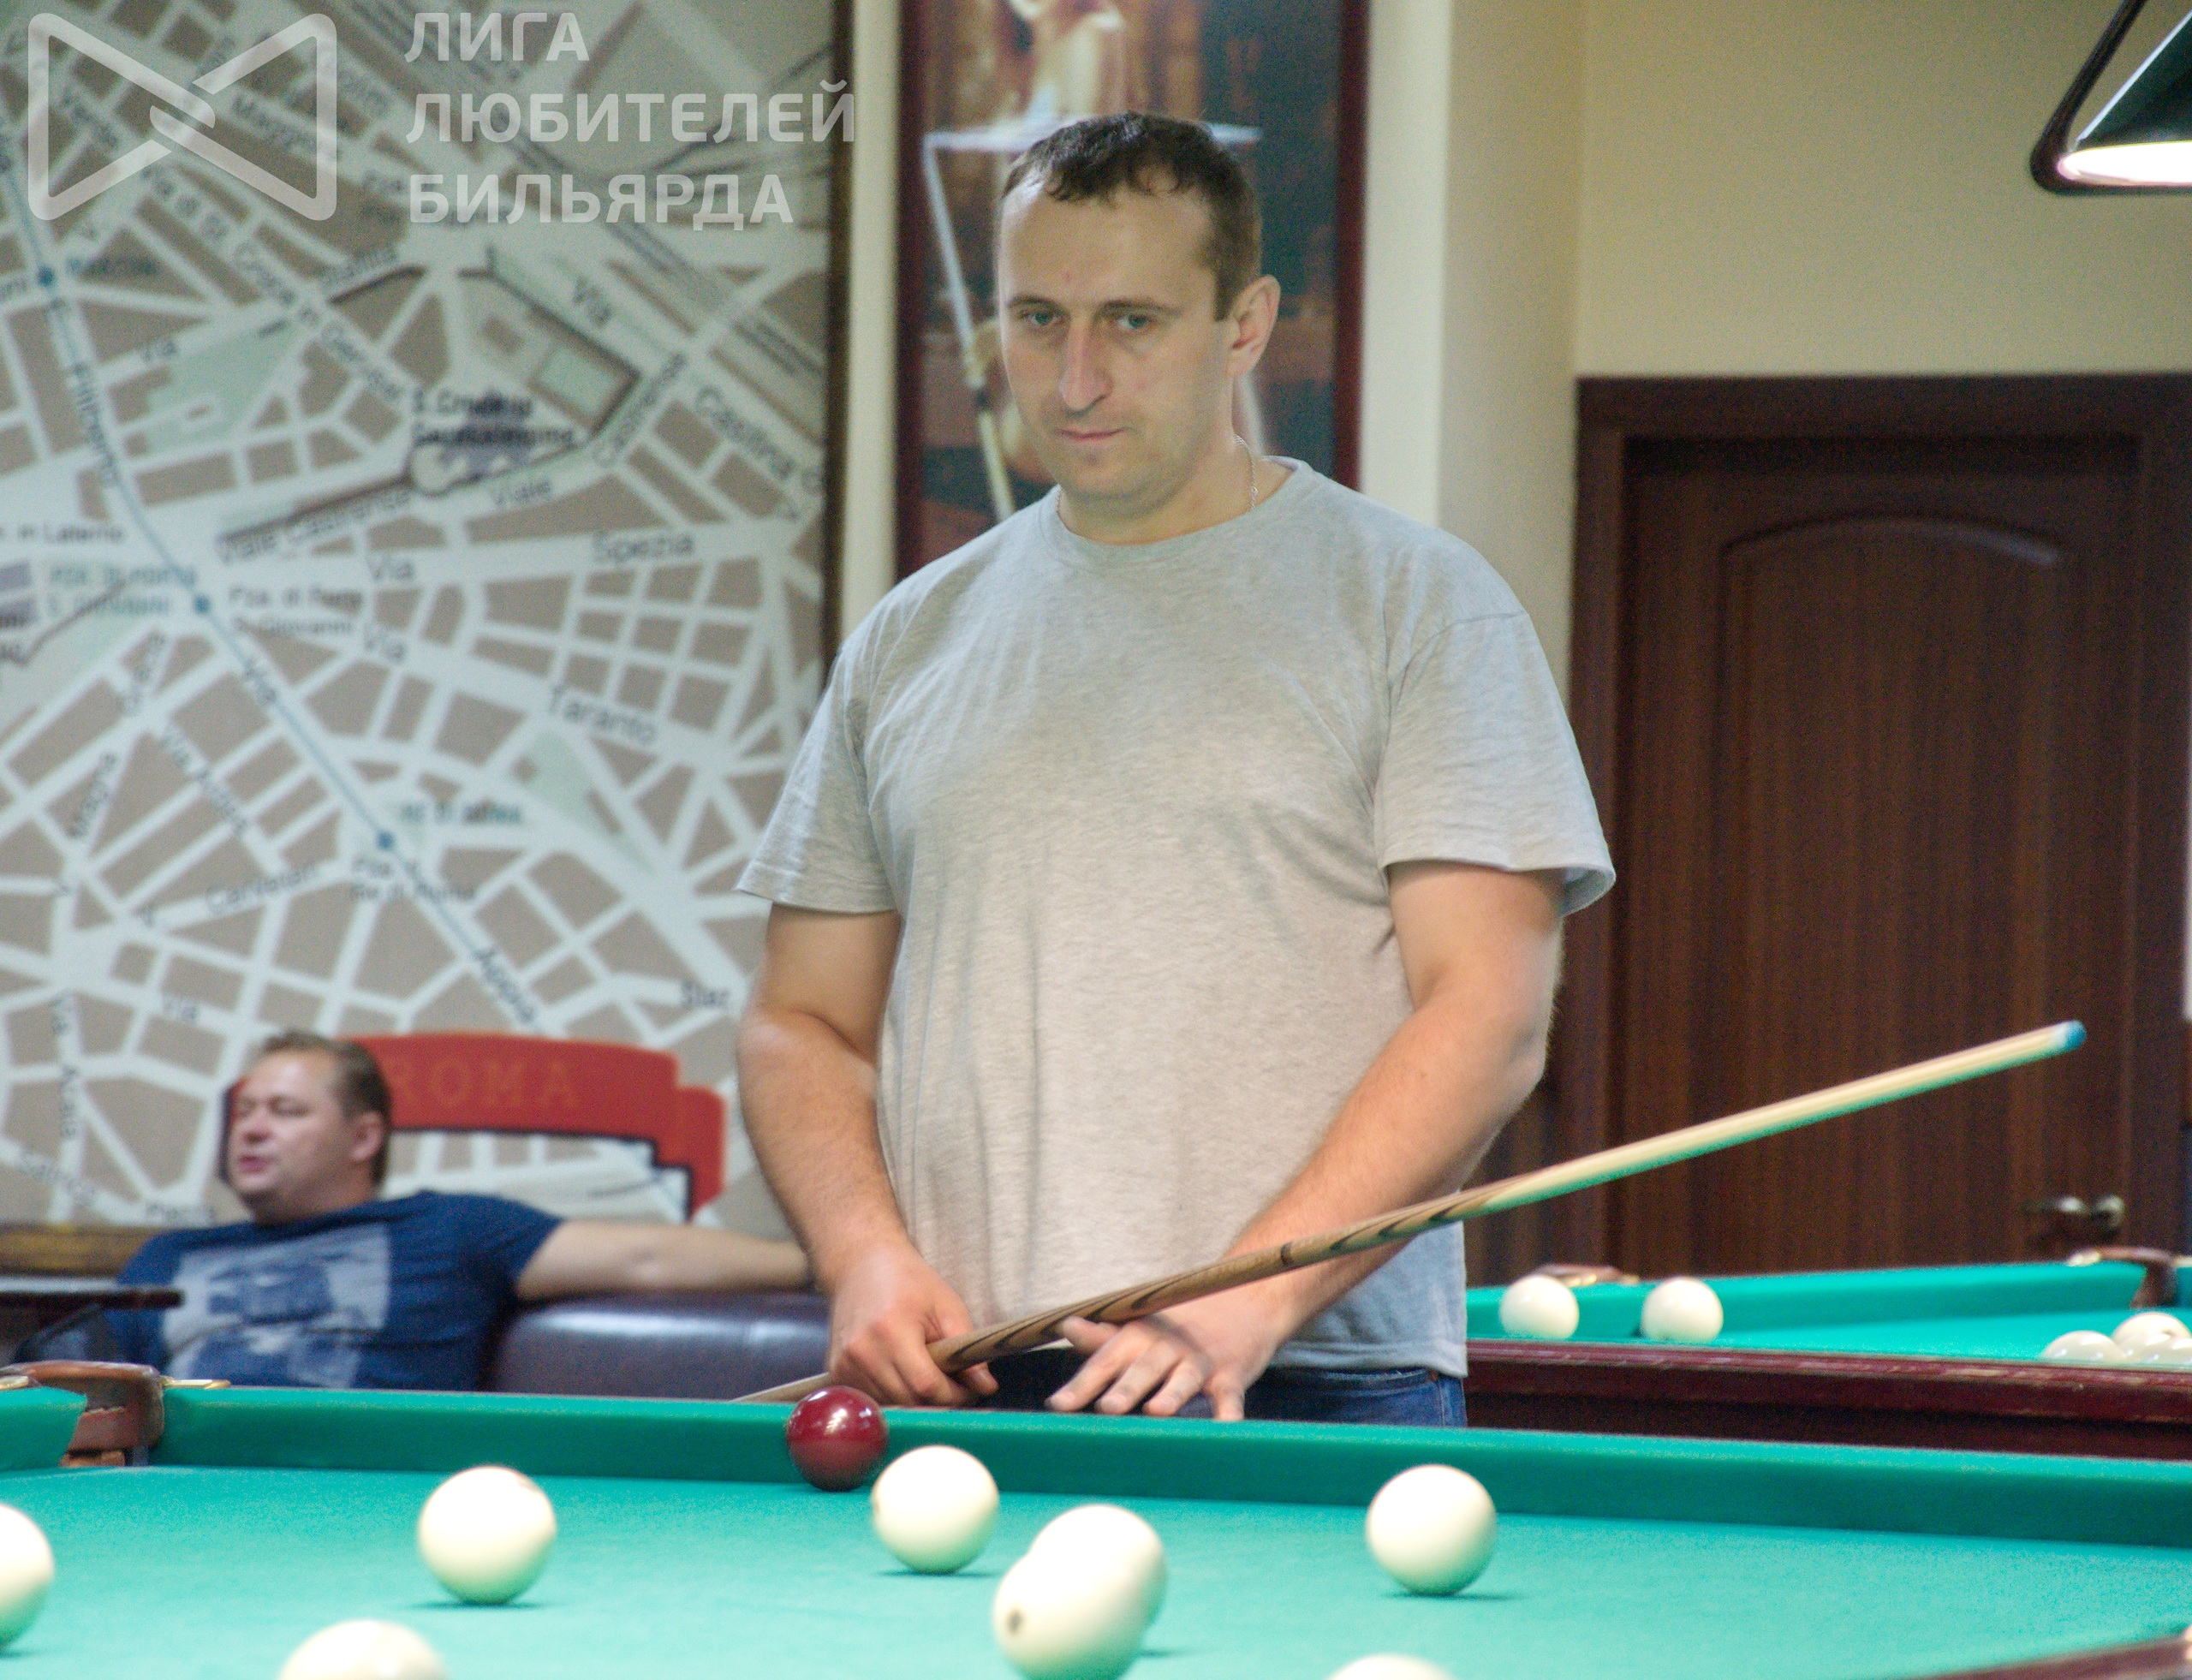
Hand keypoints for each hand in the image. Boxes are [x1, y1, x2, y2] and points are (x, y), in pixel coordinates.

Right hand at [825, 1244, 997, 1407]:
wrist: (860, 1265)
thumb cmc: (908, 1281)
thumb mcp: (946, 1306)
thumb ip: (966, 1349)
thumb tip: (986, 1386)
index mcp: (891, 1330)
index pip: (926, 1385)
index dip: (954, 1394)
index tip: (971, 1390)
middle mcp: (862, 1351)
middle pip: (908, 1401)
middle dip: (938, 1400)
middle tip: (955, 1386)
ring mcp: (844, 1364)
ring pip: (891, 1405)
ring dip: (915, 1401)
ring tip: (928, 1375)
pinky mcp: (836, 1372)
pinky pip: (872, 1400)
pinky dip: (893, 1395)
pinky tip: (902, 1374)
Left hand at [1044, 1287, 1292, 1420]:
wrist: (1241, 1302)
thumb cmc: (1179, 1328)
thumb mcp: (1141, 1328)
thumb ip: (1103, 1337)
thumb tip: (1065, 1327)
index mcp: (1140, 1336)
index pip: (1106, 1360)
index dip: (1082, 1384)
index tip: (1057, 1406)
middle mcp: (1168, 1347)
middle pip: (1143, 1369)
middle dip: (1125, 1389)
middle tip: (1106, 1409)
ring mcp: (1201, 1361)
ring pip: (1184, 1379)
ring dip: (1171, 1394)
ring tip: (1157, 1411)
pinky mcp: (1231, 1375)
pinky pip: (1229, 1397)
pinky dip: (1228, 1414)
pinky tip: (1224, 1429)